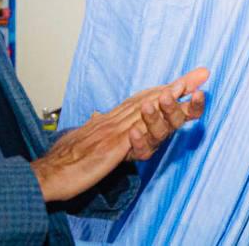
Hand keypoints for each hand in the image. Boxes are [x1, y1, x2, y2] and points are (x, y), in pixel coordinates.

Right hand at [31, 67, 208, 202]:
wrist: (47, 172)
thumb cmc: (69, 157)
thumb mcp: (92, 139)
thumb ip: (101, 127)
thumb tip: (99, 115)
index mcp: (117, 119)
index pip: (148, 98)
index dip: (172, 88)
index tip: (197, 77)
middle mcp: (117, 121)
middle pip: (152, 100)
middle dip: (178, 88)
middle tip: (201, 76)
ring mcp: (113, 134)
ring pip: (144, 116)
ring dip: (162, 105)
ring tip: (176, 93)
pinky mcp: (108, 150)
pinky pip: (129, 142)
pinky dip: (139, 134)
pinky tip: (148, 126)